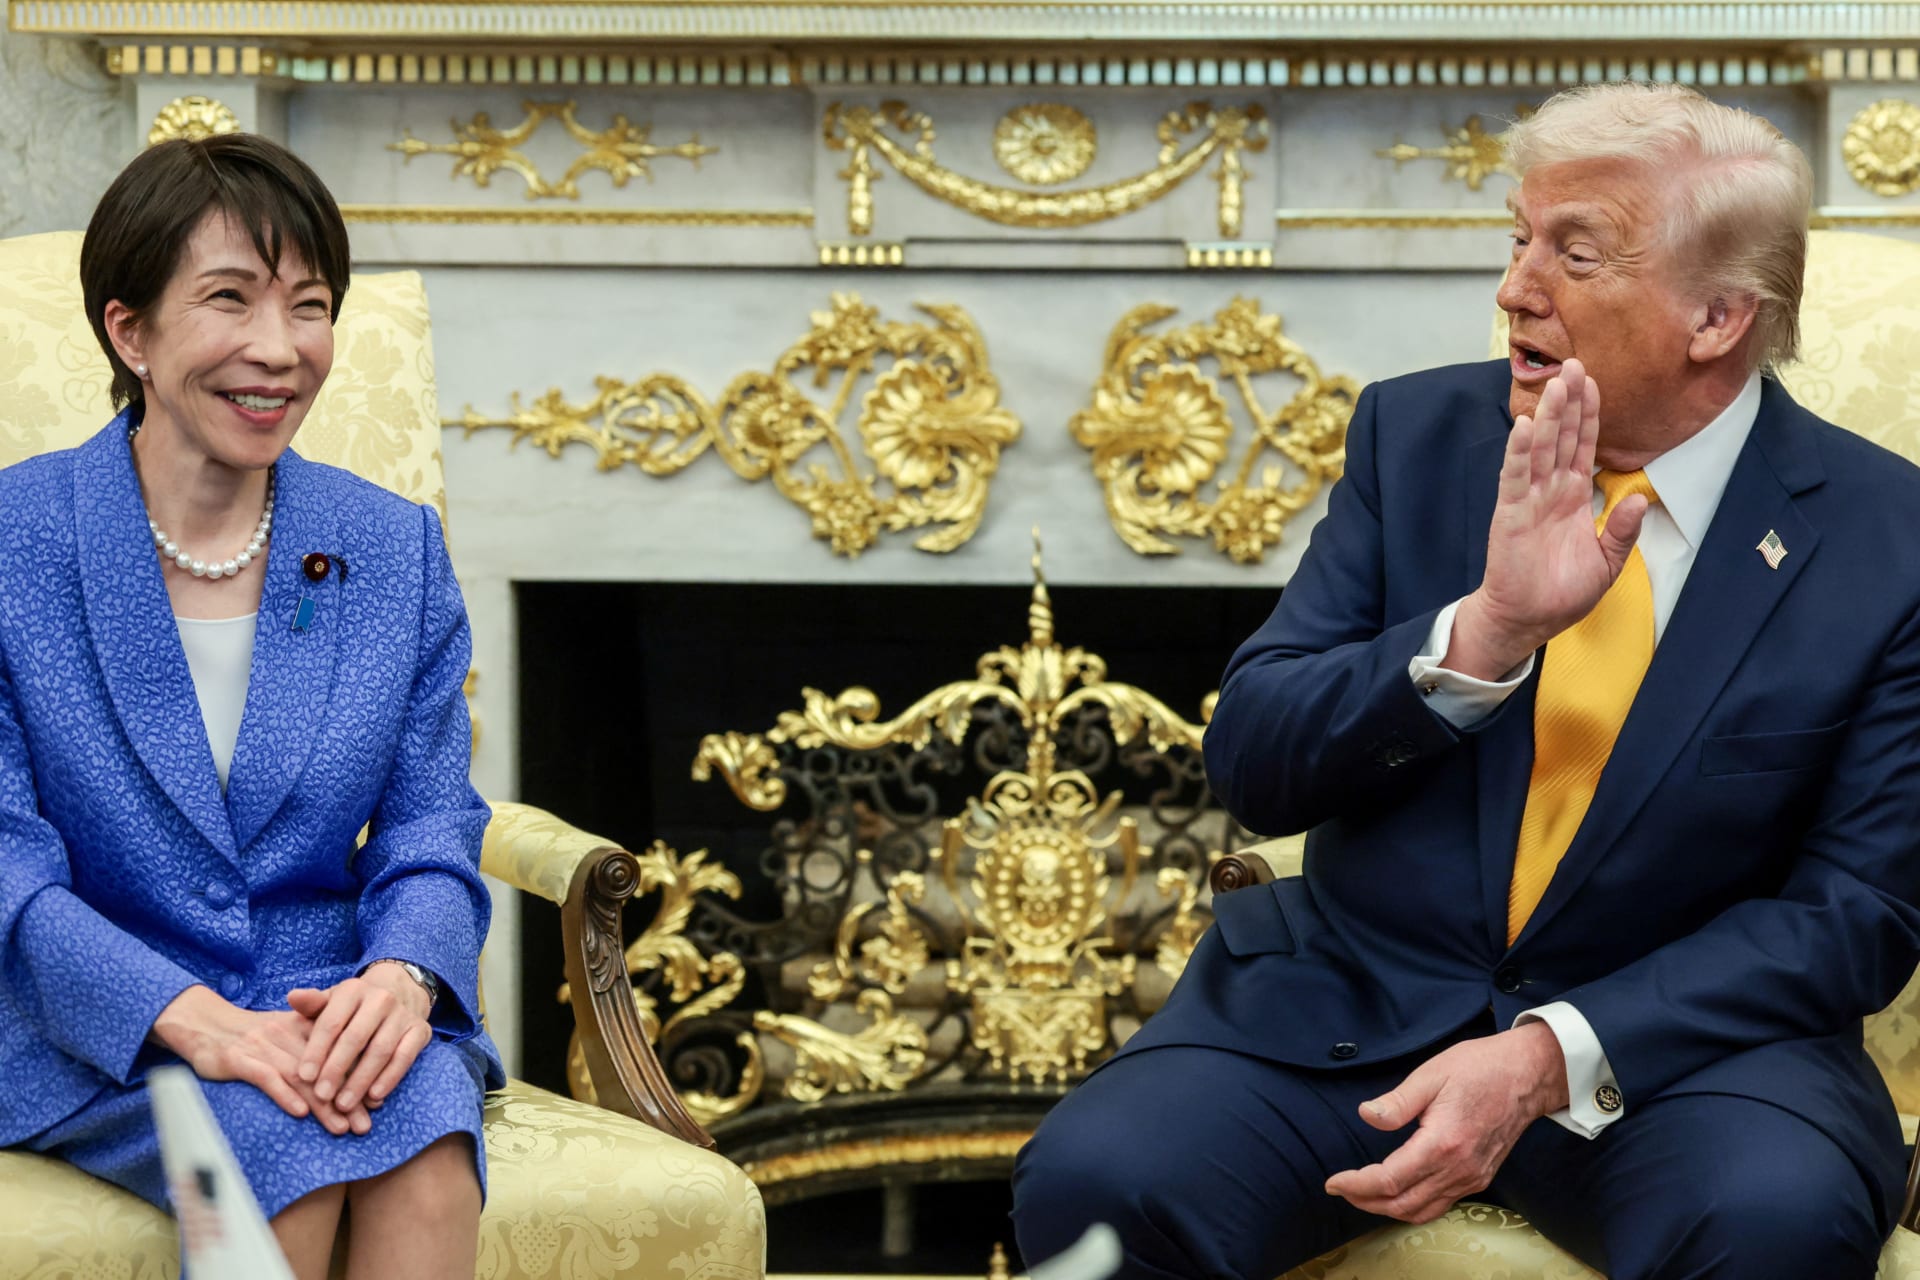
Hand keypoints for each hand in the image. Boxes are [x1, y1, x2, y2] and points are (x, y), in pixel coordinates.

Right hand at [150, 985, 373, 1135]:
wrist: (203, 1024)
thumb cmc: (250, 1036)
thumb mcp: (285, 1034)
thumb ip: (313, 1051)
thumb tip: (345, 1082)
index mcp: (302, 1028)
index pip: (337, 1054)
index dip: (358, 1079)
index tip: (376, 1104)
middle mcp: (286, 1035)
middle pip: (323, 1069)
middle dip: (347, 1099)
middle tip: (364, 1124)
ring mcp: (262, 1047)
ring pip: (300, 1077)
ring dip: (322, 1105)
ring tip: (341, 1127)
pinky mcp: (238, 1059)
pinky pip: (265, 1077)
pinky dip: (284, 1095)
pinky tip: (300, 1112)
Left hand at [287, 967, 431, 1114]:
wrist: (398, 994)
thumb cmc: (352, 1009)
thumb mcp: (330, 1003)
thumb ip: (311, 1005)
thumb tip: (292, 997)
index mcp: (353, 990)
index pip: (331, 1023)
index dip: (316, 1051)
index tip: (303, 1076)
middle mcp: (381, 999)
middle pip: (355, 1038)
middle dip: (337, 1069)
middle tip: (321, 1096)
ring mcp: (403, 1014)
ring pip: (380, 1050)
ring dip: (361, 1080)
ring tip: (343, 1105)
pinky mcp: (420, 1030)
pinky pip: (405, 1057)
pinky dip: (390, 1078)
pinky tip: (373, 1097)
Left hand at [1324, 1022, 1568, 1223]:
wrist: (1528, 1075)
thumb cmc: (1480, 1068)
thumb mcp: (1431, 1074)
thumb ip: (1397, 1102)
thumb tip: (1365, 1115)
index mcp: (1443, 1143)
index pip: (1389, 1180)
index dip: (1356, 1185)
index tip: (1332, 1182)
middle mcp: (1459, 1169)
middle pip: (1403, 1204)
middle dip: (1366, 1201)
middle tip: (1341, 1189)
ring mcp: (1472, 1178)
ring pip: (1422, 1211)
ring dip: (1388, 1209)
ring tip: (1362, 1194)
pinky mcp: (1480, 1178)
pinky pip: (1441, 1205)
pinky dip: (1414, 1207)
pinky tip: (1397, 1192)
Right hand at [1447, 359, 1647, 679]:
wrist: (1528, 620)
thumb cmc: (1562, 593)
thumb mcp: (1607, 562)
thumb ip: (1623, 529)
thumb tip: (1640, 497)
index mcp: (1573, 498)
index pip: (1583, 447)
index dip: (1589, 416)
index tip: (1593, 383)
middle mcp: (1550, 491)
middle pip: (1561, 437)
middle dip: (1569, 402)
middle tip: (1575, 365)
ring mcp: (1528, 500)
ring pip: (1540, 449)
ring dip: (1548, 416)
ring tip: (1556, 384)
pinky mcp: (1509, 514)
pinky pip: (1515, 477)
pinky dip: (1519, 452)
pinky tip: (1525, 426)